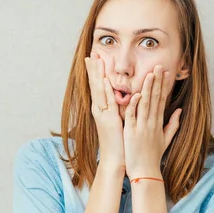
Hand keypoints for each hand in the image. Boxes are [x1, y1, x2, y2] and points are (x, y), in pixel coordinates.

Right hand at [84, 51, 124, 170]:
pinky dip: (105, 91)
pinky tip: (103, 81)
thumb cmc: (118, 142)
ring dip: (97, 75)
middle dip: (93, 69)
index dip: (96, 72)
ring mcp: (102, 114)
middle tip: (91, 53)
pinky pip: (107, 103)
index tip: (96, 58)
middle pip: (95, 85)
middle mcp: (99, 110)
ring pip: (99, 90)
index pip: (98, 86)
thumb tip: (122, 98)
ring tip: (95, 60)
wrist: (114, 159)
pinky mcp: (108, 120)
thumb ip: (118, 109)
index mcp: (102, 109)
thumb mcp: (117, 121)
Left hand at [124, 65, 182, 178]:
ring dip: (148, 88)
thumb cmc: (153, 156)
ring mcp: (142, 126)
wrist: (145, 171)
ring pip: (145, 103)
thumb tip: (180, 110)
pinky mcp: (131, 132)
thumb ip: (173, 124)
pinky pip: (133, 116)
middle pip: (155, 98)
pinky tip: (138, 94)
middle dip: (157, 81)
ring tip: (150, 74)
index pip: (162, 99)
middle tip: (158, 65)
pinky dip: (135, 105)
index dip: (164, 85)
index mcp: (158, 123)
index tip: (165, 72)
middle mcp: (152, 122)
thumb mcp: (166, 139)